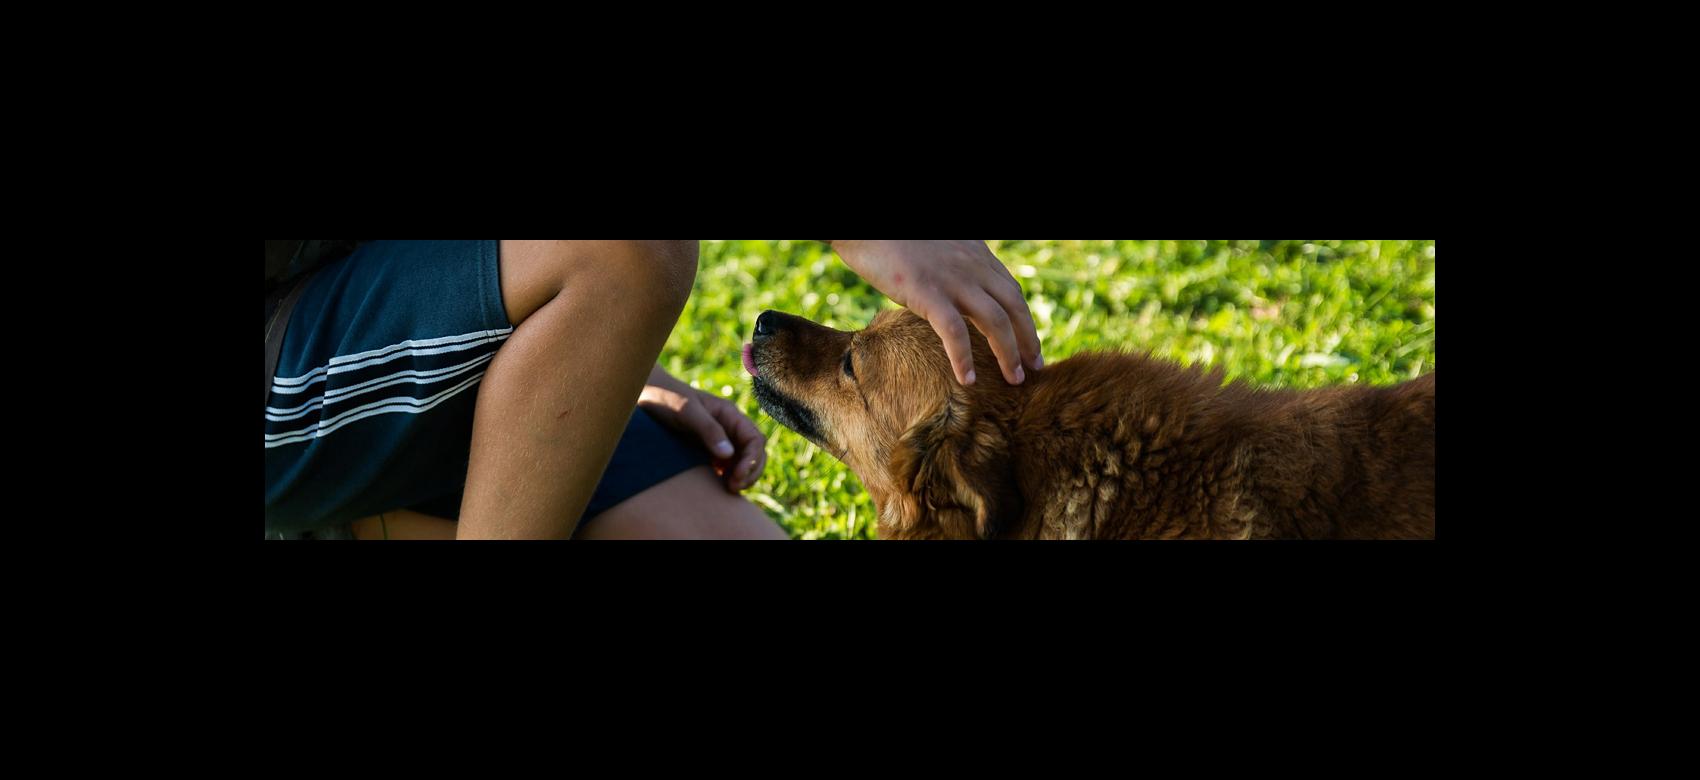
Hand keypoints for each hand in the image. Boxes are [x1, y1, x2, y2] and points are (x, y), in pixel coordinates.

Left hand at [639, 366, 766, 492]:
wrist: (644, 394)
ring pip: (742, 461)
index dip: (752, 460)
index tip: (737, 476)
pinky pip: (726, 465)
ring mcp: (719, 438)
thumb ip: (709, 430)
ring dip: (742, 476)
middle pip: (754, 452)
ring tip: (729, 489)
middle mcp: (728, 427)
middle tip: (734, 487)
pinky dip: (727, 476)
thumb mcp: (687, 411)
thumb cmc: (666, 398)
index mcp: (729, 414)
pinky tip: (718, 485)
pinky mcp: (706, 449)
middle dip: (751, 471)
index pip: (754, 439)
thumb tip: (729, 454)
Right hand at [830, 240, 1042, 385]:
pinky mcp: (927, 292)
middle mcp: (971, 265)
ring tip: (1015, 379)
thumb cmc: (889, 236)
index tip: (1028, 342)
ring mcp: (951, 278)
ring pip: (995, 321)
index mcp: (974, 253)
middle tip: (1035, 367)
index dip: (1023, 318)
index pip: (1010, 290)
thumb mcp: (934, 246)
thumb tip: (950, 289)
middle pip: (1014, 306)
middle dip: (1028, 338)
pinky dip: (964, 358)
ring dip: (1009, 353)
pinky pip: (954, 331)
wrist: (863, 223)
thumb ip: (950, 263)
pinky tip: (968, 380)